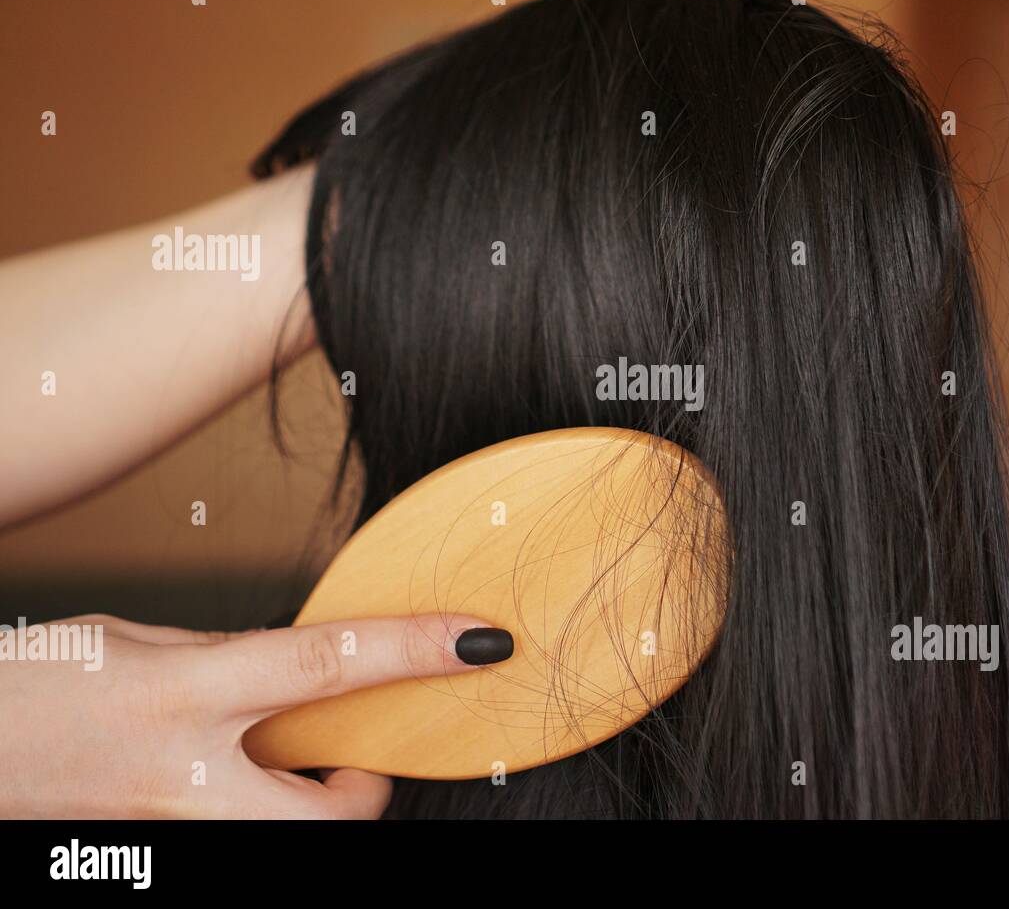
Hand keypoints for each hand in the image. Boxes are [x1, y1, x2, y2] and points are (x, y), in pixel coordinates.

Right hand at [0, 612, 512, 817]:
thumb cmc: (29, 684)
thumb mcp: (131, 641)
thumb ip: (219, 655)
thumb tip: (291, 662)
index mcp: (181, 693)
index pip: (326, 665)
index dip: (413, 652)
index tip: (477, 640)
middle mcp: (181, 774)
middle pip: (326, 811)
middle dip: (363, 795)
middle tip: (349, 762)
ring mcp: (164, 828)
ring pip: (276, 839)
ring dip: (296, 807)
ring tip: (267, 769)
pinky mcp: (147, 854)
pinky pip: (225, 835)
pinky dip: (241, 808)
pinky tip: (210, 774)